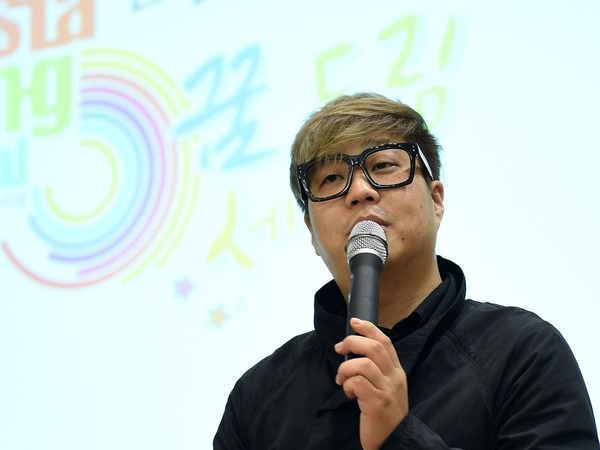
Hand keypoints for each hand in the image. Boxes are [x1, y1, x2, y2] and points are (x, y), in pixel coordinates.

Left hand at [335, 318, 408, 449]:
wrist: (394, 441)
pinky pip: (357, 383)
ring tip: (342, 379)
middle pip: (374, 347)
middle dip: (353, 342)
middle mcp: (394, 378)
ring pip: (363, 363)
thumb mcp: (387, 388)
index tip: (354, 322)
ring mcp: (387, 390)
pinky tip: (349, 393)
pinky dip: (347, 385)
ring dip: (346, 368)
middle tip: (339, 348)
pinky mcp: (377, 403)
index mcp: (397, 372)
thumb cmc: (384, 414)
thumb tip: (354, 352)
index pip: (385, 341)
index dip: (369, 328)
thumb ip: (377, 371)